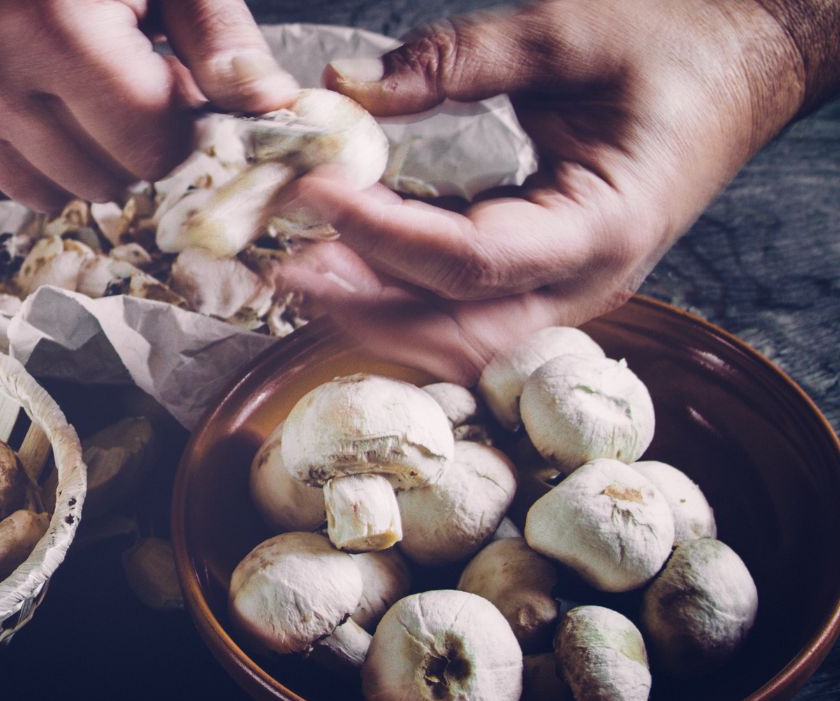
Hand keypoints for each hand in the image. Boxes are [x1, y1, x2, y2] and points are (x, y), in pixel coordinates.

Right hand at [0, 0, 297, 211]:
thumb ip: (218, 36)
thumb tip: (270, 109)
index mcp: (58, 29)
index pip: (150, 146)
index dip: (177, 125)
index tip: (174, 87)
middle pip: (103, 178)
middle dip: (131, 145)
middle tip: (128, 83)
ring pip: (48, 191)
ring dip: (81, 155)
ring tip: (80, 89)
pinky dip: (27, 148)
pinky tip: (32, 91)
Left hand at [277, 0, 807, 382]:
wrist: (737, 72)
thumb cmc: (671, 47)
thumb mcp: (567, 31)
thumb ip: (459, 58)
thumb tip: (350, 87)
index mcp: (605, 224)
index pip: (476, 259)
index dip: (386, 236)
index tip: (317, 192)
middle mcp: (587, 281)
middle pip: (462, 334)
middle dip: (368, 309)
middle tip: (291, 263)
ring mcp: (564, 291)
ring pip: (459, 341)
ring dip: (378, 314)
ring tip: (304, 268)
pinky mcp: (541, 280)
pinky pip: (465, 314)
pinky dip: (402, 297)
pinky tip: (349, 260)